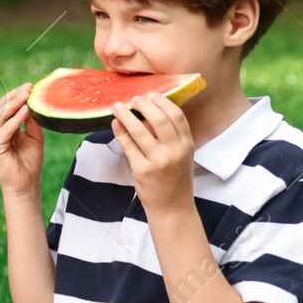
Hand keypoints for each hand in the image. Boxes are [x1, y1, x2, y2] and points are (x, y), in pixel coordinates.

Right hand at [0, 84, 44, 198]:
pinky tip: (25, 110)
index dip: (17, 95)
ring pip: (2, 115)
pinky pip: (4, 129)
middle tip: (29, 87)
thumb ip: (31, 120)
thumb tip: (32, 101)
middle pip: (2, 107)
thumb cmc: (30, 162)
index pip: (6, 106)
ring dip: (15, 103)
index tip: (30, 86)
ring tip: (27, 94)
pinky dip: (15, 119)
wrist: (25, 184)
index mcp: (2, 127)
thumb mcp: (35, 136)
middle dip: (15, 96)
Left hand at [111, 93, 194, 214]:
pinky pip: (128, 146)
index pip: (176, 115)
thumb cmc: (174, 179)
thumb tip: (148, 112)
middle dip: (144, 104)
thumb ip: (171, 136)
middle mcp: (174, 151)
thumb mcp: (181, 155)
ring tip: (118, 107)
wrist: (172, 207)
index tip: (151, 94)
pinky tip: (115, 123)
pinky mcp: (142, 170)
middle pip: (158, 118)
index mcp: (187, 144)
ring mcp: (158, 161)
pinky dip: (120, 132)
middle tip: (134, 99)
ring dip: (126, 115)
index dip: (162, 101)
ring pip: (139, 130)